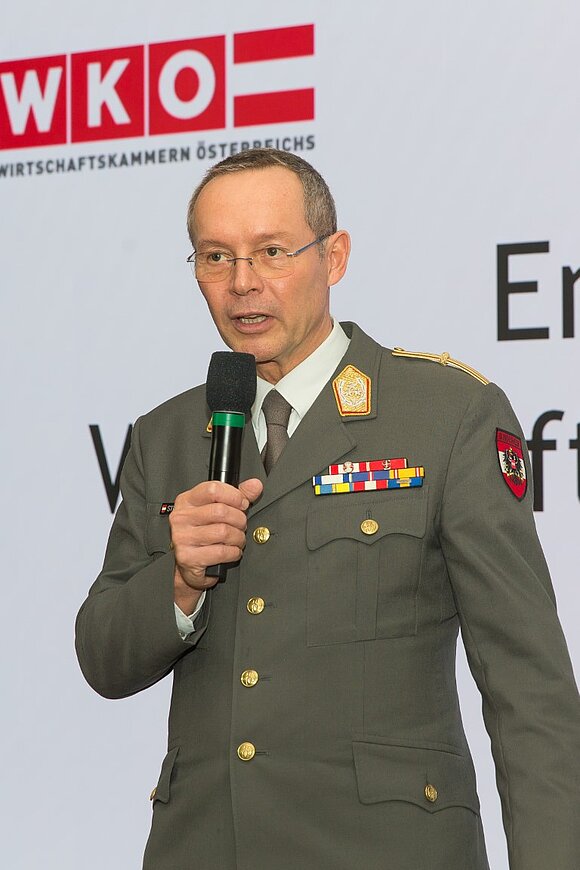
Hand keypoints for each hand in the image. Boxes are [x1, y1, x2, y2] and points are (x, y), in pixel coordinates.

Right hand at [170, 478, 262, 611]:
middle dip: (239, 520)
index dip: (234, 496)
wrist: (190, 563)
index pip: (213, 489)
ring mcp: (182, 537)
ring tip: (237, 539)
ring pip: (223, 532)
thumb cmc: (204, 532)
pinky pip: (222, 552)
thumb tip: (255, 485)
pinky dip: (233, 552)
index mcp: (187, 500)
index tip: (242, 504)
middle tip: (241, 525)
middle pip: (221, 511)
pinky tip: (231, 551)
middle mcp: (181, 517)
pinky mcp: (188, 557)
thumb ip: (238, 495)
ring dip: (238, 538)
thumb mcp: (218, 508)